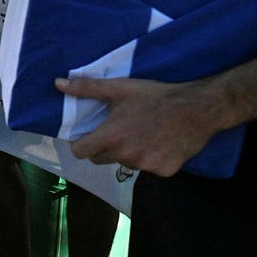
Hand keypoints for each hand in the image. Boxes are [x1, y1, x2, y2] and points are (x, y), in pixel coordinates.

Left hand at [55, 76, 219, 176]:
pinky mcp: (164, 172)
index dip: (80, 144)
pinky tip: (161, 142)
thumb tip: (58, 84)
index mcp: (111, 137)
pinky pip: (149, 168)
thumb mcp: (120, 89)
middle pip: (100, 159)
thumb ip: (87, 88)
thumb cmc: (155, 96)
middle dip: (103, 147)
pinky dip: (151, 158)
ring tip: (142, 133)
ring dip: (128, 153)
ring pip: (125, 163)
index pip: (80, 152)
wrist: (198, 108)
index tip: (87, 135)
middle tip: (117, 131)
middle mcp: (125, 155)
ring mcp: (145, 166)